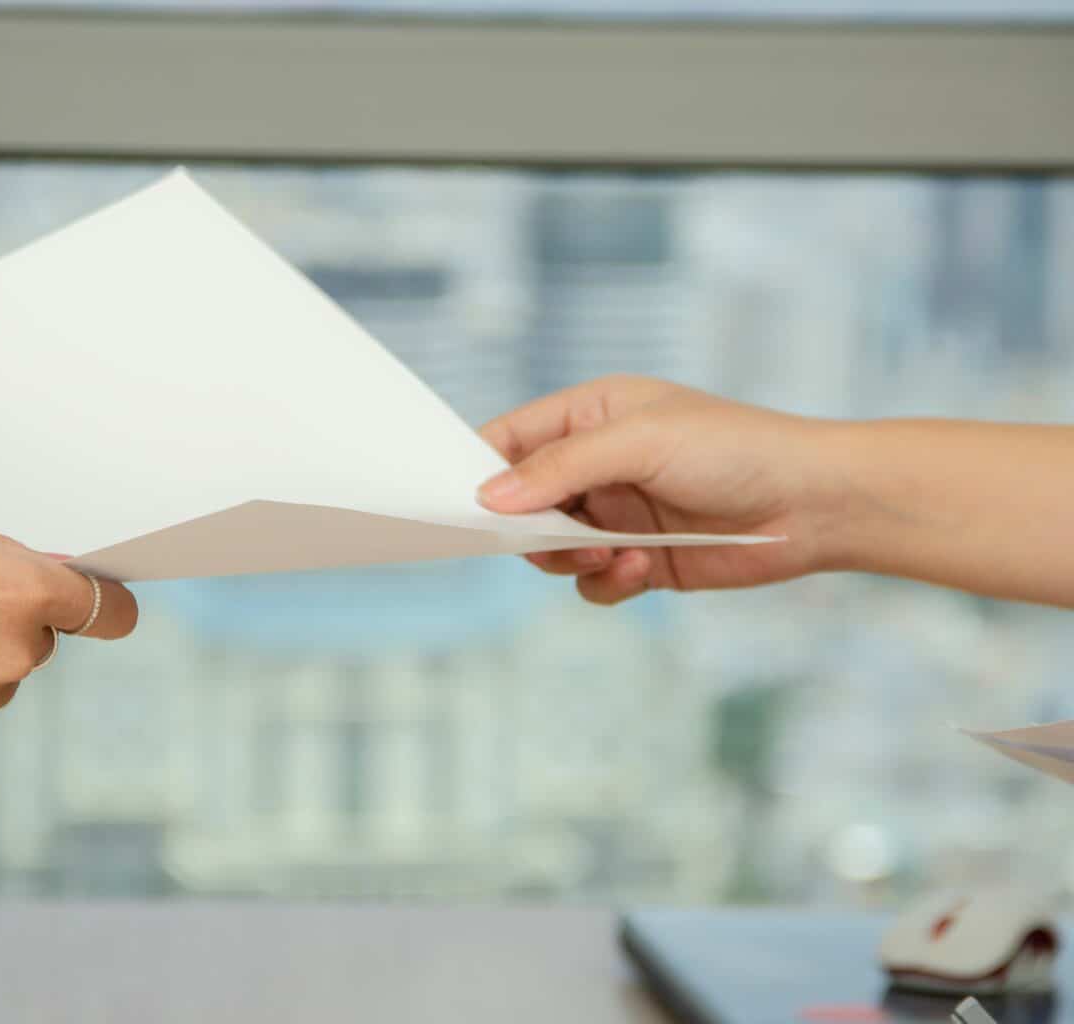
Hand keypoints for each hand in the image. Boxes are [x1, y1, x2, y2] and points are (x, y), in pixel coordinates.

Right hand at [477, 376, 844, 604]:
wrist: (817, 504)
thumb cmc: (735, 449)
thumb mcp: (639, 443)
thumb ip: (560, 468)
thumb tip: (488, 498)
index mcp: (590, 416)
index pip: (509, 439)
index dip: (479, 470)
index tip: (459, 505)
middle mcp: (596, 464)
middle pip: (521, 504)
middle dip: (528, 527)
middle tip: (546, 539)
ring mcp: (617, 514)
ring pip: (551, 550)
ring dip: (569, 559)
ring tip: (609, 554)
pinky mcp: (641, 559)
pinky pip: (593, 583)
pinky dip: (604, 583)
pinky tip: (637, 569)